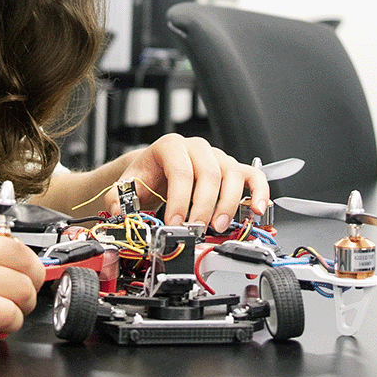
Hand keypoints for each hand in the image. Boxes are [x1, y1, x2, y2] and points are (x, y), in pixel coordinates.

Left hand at [117, 134, 269, 231]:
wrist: (158, 170)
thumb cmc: (148, 176)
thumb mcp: (129, 184)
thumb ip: (119, 197)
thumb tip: (118, 208)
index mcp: (171, 146)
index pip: (180, 171)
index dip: (178, 200)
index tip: (174, 224)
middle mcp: (198, 148)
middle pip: (209, 175)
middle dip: (203, 207)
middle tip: (196, 230)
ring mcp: (219, 158)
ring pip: (233, 176)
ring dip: (228, 205)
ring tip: (217, 227)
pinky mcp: (235, 170)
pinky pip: (254, 177)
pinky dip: (259, 193)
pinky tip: (256, 211)